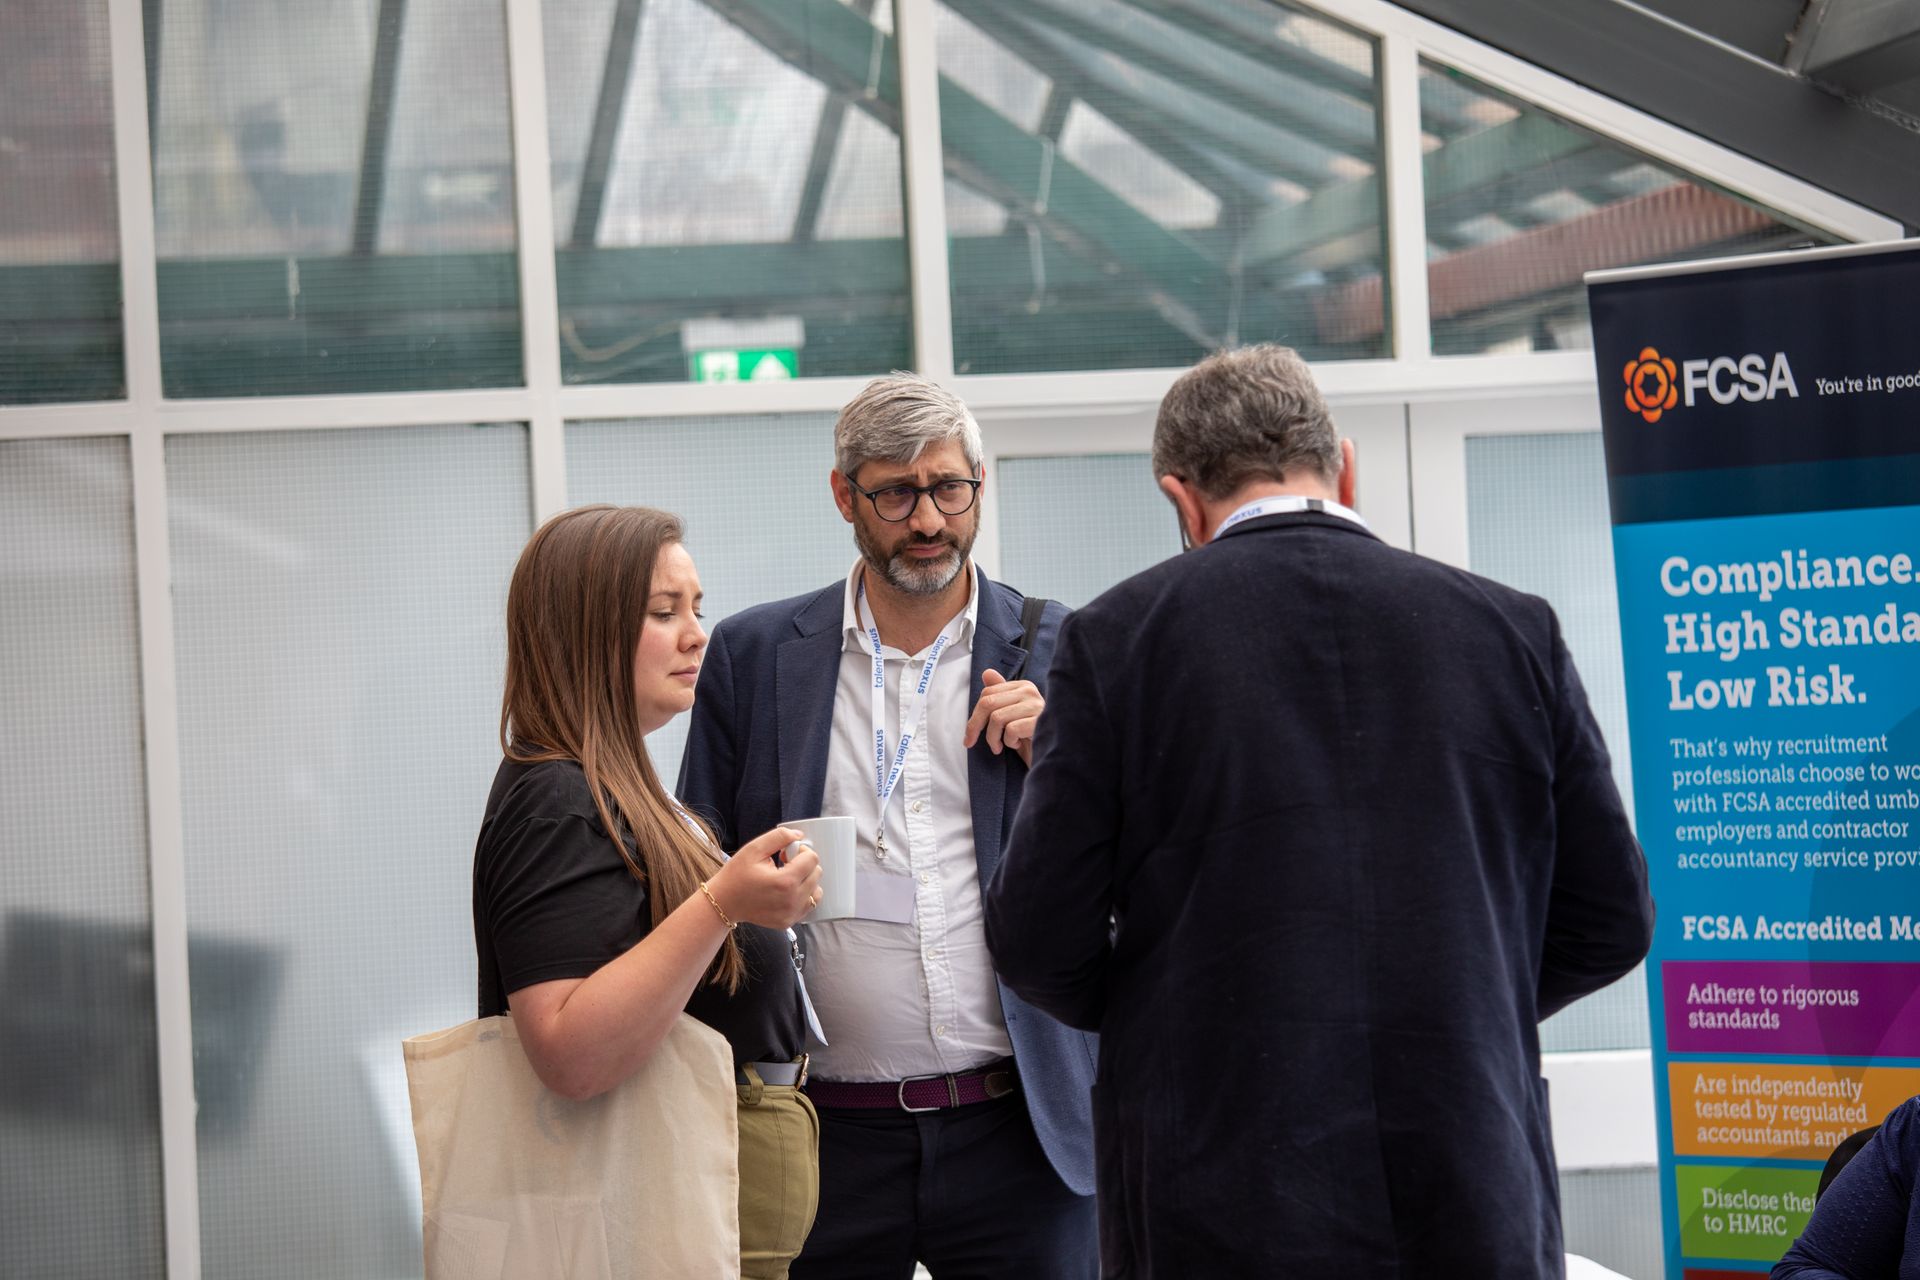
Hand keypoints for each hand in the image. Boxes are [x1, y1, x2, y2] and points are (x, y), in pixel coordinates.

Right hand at [707, 827, 823, 929]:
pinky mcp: (788, 922)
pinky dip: (802, 896)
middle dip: (803, 865)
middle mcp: (792, 901)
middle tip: (784, 865)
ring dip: (806, 881)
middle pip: (816, 874)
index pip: (812, 859)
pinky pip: (808, 905)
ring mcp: (791, 914)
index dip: (800, 851)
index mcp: (785, 882)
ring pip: (816, 891)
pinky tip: (785, 891)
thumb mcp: (754, 848)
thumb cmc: (737, 875)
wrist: (724, 902)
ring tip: (785, 879)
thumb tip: (799, 835)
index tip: (786, 855)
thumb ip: (779, 837)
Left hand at [963, 668, 1043, 765]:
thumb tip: (987, 673)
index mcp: (1022, 687)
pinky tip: (1018, 745)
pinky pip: (1011, 730)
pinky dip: (1009, 742)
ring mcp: (1036, 705)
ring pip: (997, 718)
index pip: (987, 693)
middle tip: (971, 742)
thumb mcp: (1011, 717)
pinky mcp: (1040, 721)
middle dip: (975, 726)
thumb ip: (999, 696)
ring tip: (1000, 747)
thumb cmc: (1030, 738)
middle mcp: (1030, 691)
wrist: (1054, 755)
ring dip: (993, 738)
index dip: (974, 716)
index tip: (969, 736)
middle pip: (988, 703)